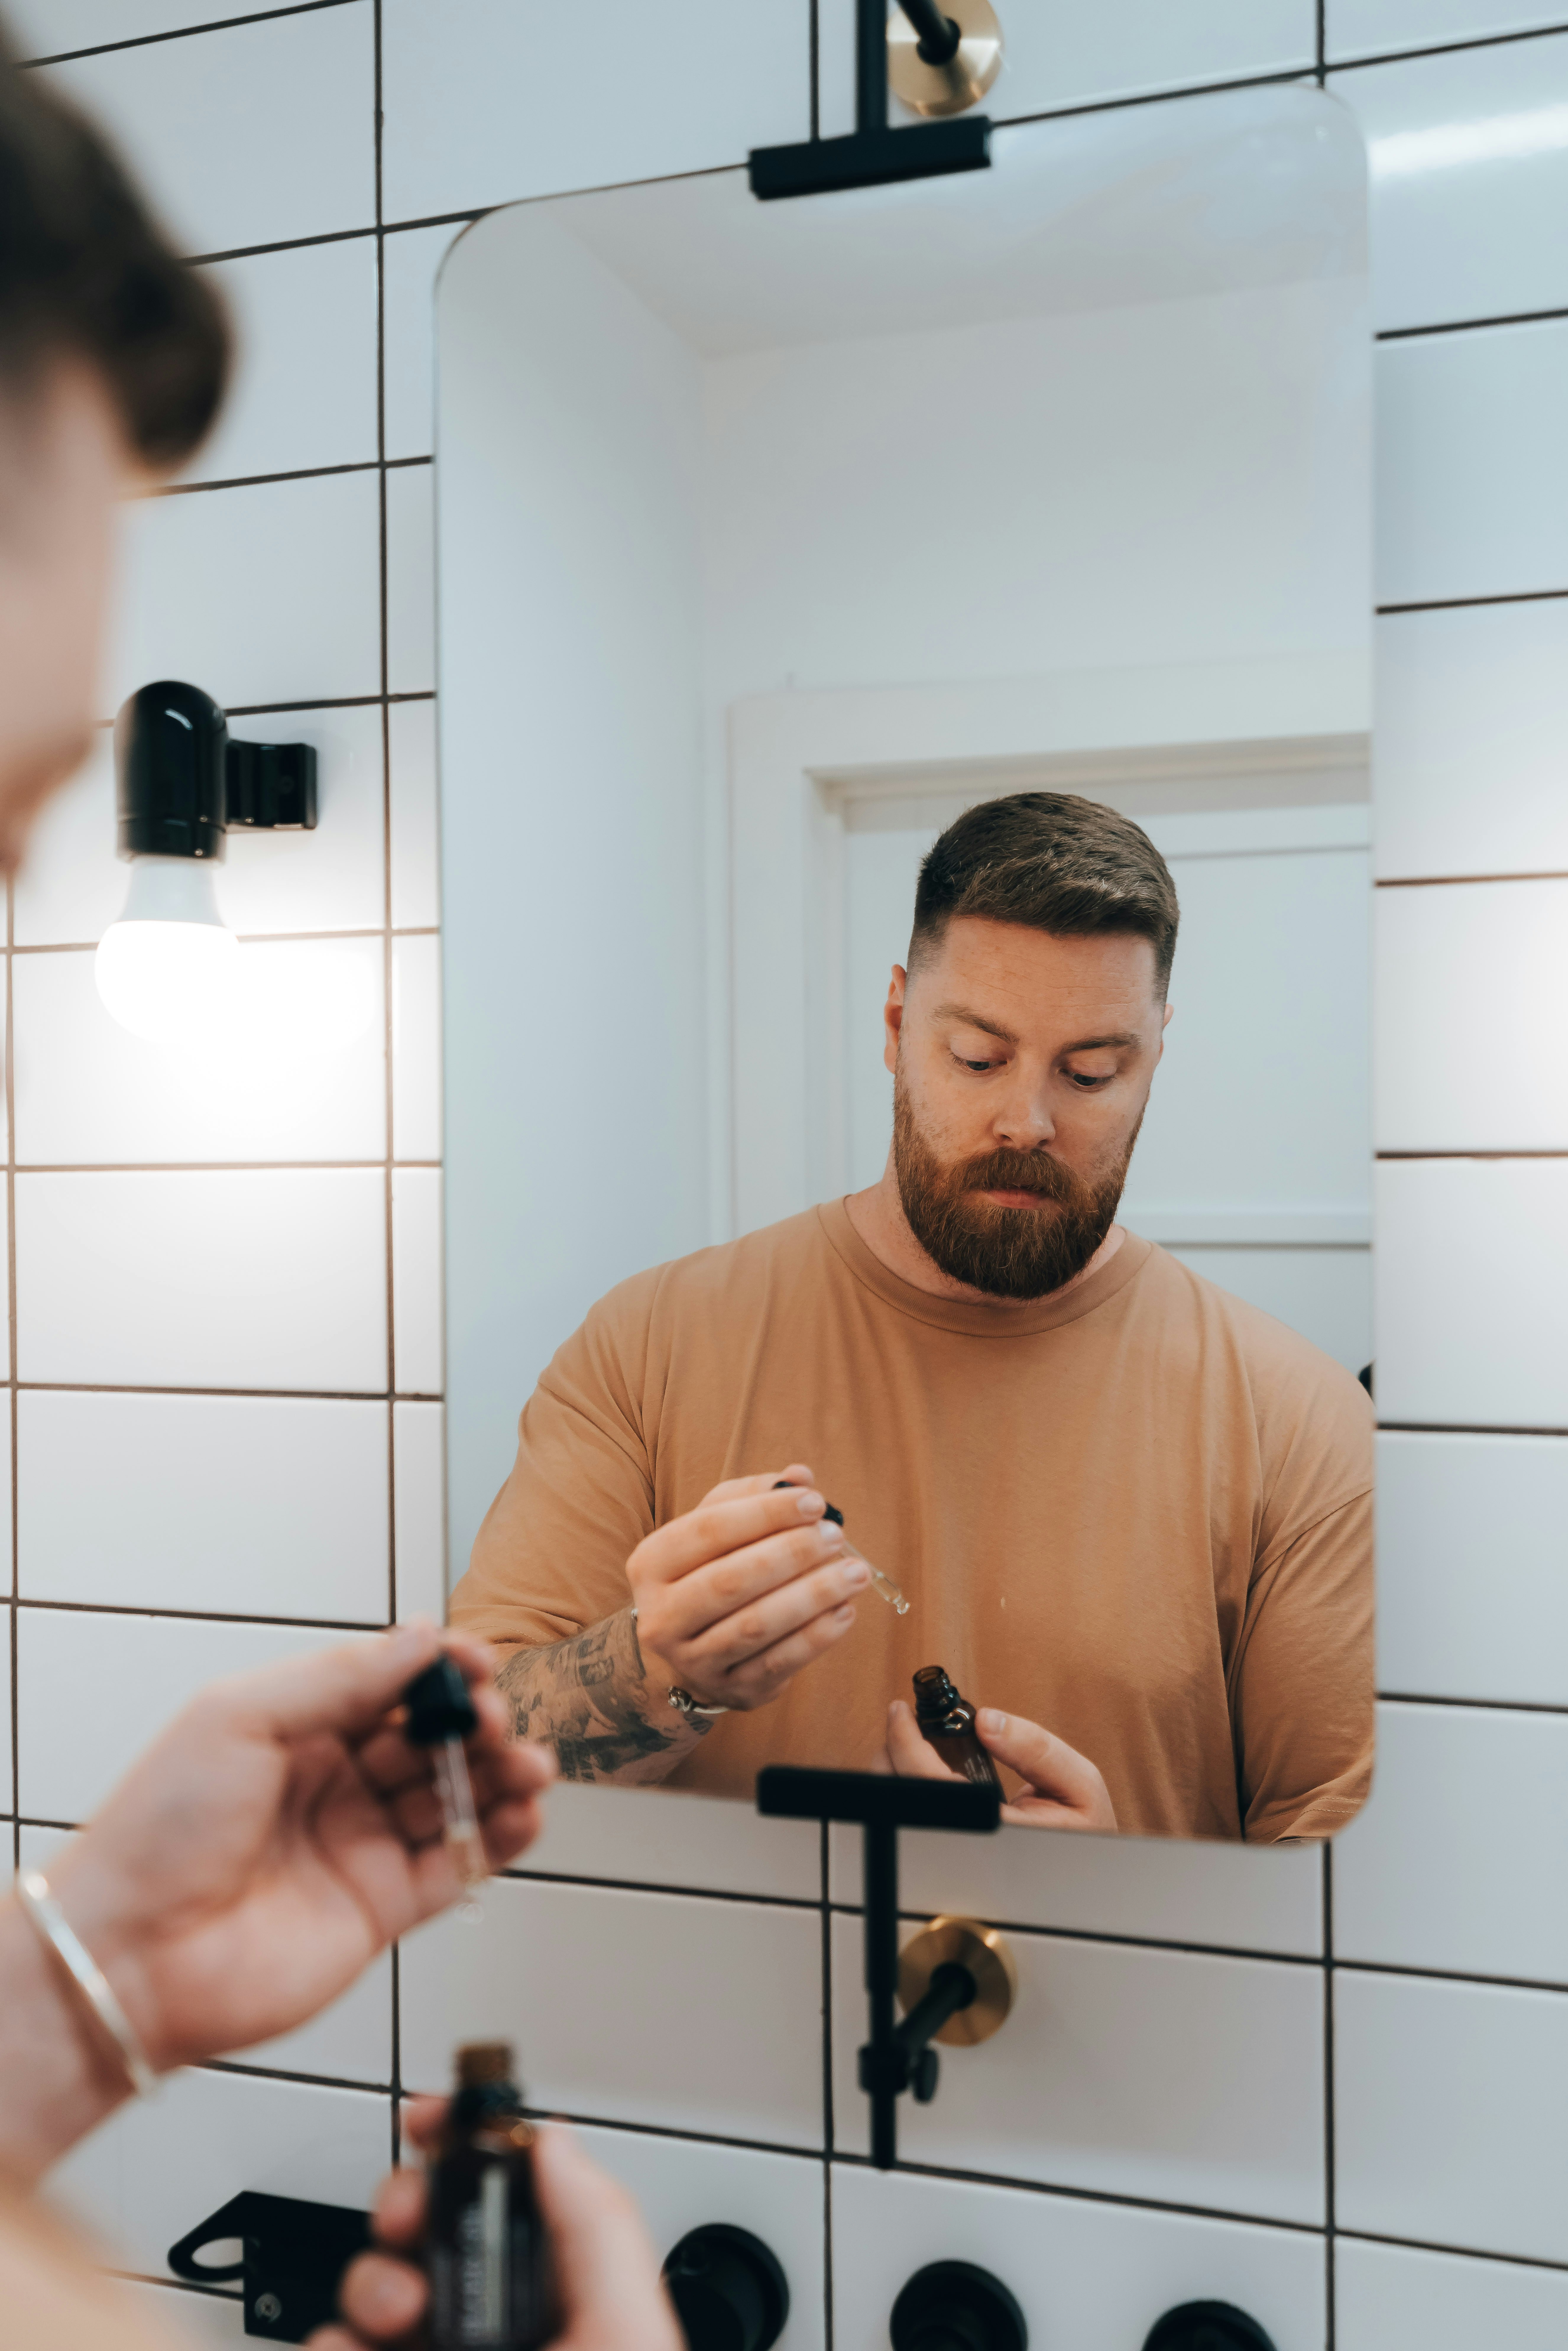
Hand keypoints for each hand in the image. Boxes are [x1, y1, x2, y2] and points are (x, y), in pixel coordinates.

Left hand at [49, 1622, 554, 2074]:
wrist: (130, 1952)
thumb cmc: (158, 1832)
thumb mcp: (238, 1717)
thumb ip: (337, 1678)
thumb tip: (419, 1639)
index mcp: (297, 1732)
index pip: (388, 1685)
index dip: (438, 1668)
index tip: (473, 1660)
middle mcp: (334, 1786)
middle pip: (429, 1740)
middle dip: (474, 1721)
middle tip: (491, 1717)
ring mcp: (360, 1846)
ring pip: (453, 1798)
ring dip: (500, 1774)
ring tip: (528, 1762)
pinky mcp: (381, 1908)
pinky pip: (456, 1865)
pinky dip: (499, 1838)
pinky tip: (525, 1812)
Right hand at [313, 2098, 682, 2350]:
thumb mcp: (625, 2322)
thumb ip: (599, 2224)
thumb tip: (551, 2133)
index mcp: (552, 2285)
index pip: (502, 2187)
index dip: (463, 2138)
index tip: (430, 2117)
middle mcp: (490, 2317)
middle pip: (424, 2223)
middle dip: (402, 2202)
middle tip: (410, 2221)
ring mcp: (434, 2347)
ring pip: (369, 2287)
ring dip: (365, 2283)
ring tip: (394, 2316)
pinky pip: (328, 2346)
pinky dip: (324, 2340)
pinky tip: (348, 2347)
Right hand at [628, 1464, 865, 1711]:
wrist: (685, 1657)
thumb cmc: (708, 1573)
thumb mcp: (716, 1529)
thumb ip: (752, 1496)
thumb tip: (799, 1475)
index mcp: (651, 1564)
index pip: (708, 1530)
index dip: (765, 1513)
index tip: (814, 1500)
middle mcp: (661, 1617)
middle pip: (730, 1581)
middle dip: (791, 1553)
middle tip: (836, 1535)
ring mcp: (694, 1662)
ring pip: (756, 1626)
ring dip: (813, 1595)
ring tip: (855, 1572)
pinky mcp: (732, 1691)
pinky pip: (779, 1663)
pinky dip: (817, 1636)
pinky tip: (846, 1611)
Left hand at [883, 1699, 1117, 1832]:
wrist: (1085, 1868)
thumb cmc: (1082, 1827)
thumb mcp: (1078, 1782)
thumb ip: (1036, 1748)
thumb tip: (987, 1721)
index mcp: (997, 1831)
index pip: (933, 1787)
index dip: (908, 1749)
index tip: (902, 1714)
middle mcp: (967, 1846)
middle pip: (902, 1799)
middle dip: (891, 1754)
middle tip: (902, 1720)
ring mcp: (955, 1850)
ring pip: (900, 1811)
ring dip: (893, 1769)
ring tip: (908, 1739)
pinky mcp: (952, 1845)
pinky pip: (915, 1815)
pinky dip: (905, 1786)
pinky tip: (918, 1766)